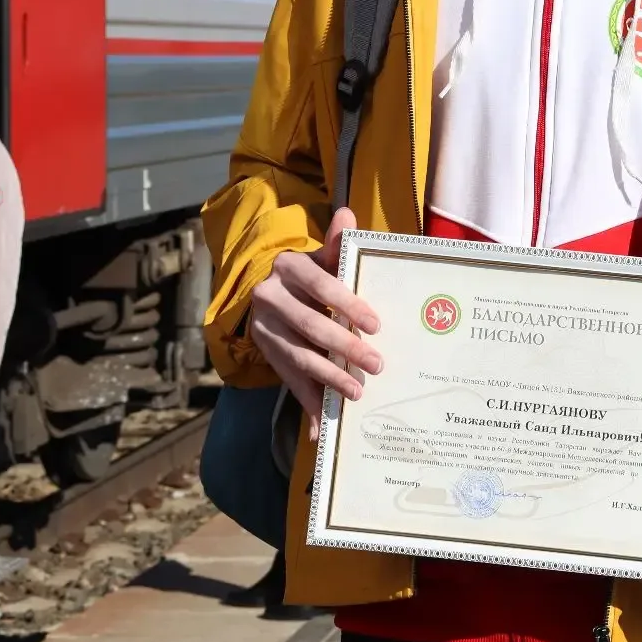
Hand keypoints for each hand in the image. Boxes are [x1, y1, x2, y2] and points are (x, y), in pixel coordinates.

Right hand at [246, 207, 382, 440]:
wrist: (267, 288)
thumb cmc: (310, 273)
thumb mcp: (322, 256)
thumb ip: (336, 242)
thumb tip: (347, 214)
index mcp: (289, 267)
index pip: (322, 285)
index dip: (348, 305)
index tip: (375, 325)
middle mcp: (270, 298)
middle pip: (311, 326)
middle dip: (344, 348)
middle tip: (377, 364)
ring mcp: (264, 329)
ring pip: (297, 357)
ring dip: (328, 378)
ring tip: (356, 392)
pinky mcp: (265, 354)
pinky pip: (287, 381)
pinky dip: (305, 404)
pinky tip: (319, 428)